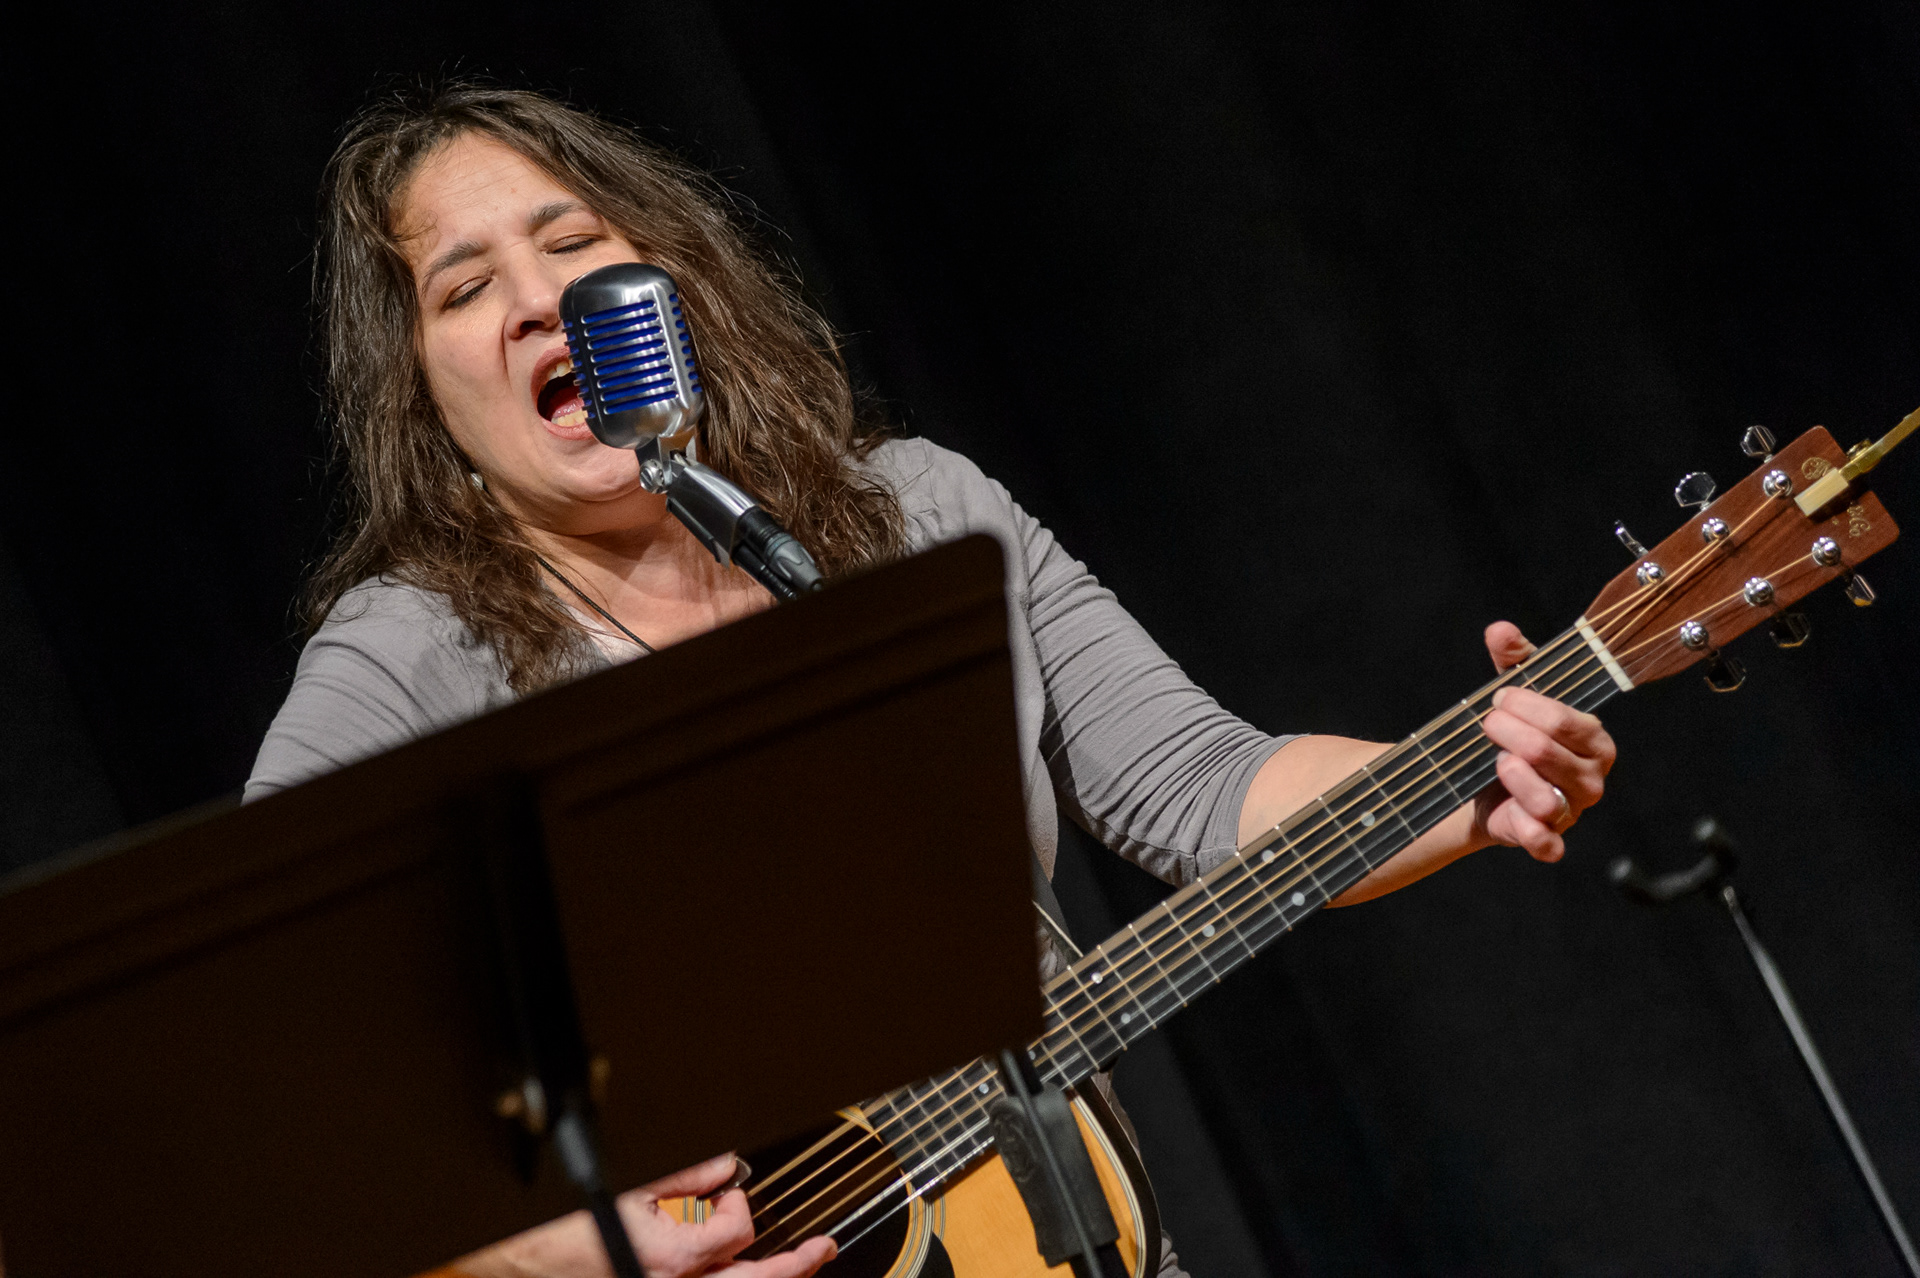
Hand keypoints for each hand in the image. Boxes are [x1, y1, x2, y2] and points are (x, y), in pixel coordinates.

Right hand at [454, 1152, 835, 1277]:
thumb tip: (722, 1166)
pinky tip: (741, 1270)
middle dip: (796, 1266)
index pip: (737, 1232)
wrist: (510, 1264)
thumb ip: (682, 1174)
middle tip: (822, 1249)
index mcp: (670, 1258)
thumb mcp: (624, 1186)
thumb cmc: (552, 1231)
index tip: (726, 1188)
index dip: (738, 1204)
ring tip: (801, 1264)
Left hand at [1472, 621, 1616, 862]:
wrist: (1484, 785)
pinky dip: (1528, 832)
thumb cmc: (1512, 733)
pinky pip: (1546, 844)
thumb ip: (1512, 659)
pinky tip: (1508, 811)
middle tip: (1486, 723)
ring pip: (1548, 799)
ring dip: (1514, 777)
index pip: (1566, 720)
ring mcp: (1571, 812)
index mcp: (1593, 740)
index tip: (1497, 698)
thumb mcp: (1513, 693)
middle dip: (1510, 733)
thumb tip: (1499, 629)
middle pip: (1550, 753)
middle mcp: (1590, 778)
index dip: (1527, 706)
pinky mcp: (1548, 841)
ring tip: (1495, 760)